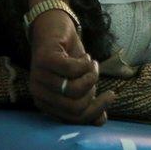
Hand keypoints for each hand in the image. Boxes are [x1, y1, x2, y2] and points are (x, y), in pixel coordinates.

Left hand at [28, 9, 114, 124]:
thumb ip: (88, 101)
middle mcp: (39, 94)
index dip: (96, 110)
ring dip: (91, 75)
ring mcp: (39, 77)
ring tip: (91, 65)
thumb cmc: (68, 58)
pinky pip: (73, 70)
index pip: (74, 118)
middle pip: (76, 107)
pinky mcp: (45, 60)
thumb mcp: (81, 81)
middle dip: (93, 92)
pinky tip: (86, 57)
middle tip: (95, 75)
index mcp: (46, 104)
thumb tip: (101, 121)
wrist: (54, 27)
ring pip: (75, 89)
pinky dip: (86, 63)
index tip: (111, 95)